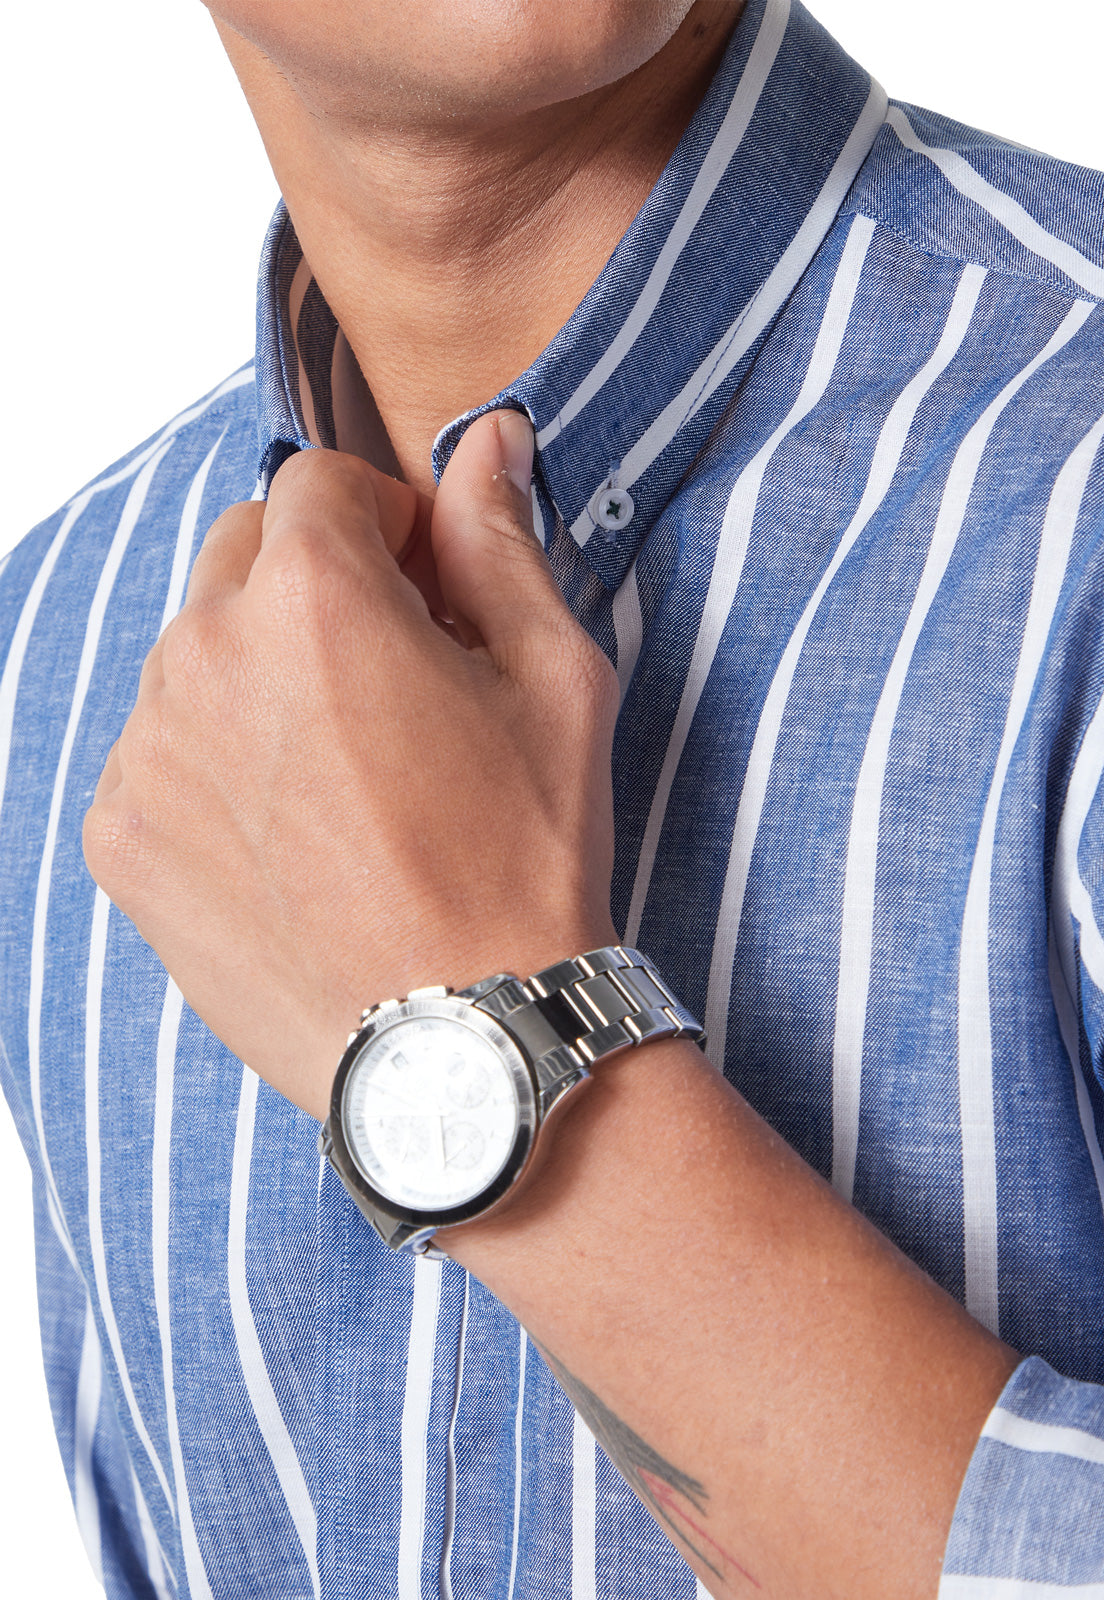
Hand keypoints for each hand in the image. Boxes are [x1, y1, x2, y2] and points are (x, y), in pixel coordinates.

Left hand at [83, 411, 619, 1119]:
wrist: (462, 1042)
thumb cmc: (525, 861)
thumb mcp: (553, 680)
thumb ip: (499, 540)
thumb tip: (484, 438)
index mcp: (315, 597)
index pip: (323, 481)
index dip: (388, 523)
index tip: (426, 587)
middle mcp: (205, 656)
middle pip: (245, 551)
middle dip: (317, 583)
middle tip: (390, 675)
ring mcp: (149, 751)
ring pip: (194, 649)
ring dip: (261, 670)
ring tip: (343, 769)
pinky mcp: (120, 836)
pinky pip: (159, 747)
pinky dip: (214, 759)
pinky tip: (292, 830)